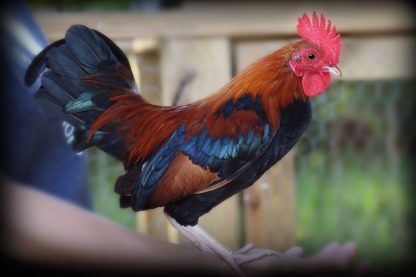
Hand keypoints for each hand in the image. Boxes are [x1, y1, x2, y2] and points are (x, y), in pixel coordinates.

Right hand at [241, 241, 369, 275]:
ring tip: (333, 247)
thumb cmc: (256, 272)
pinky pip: (288, 270)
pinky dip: (297, 261)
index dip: (350, 268)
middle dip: (339, 260)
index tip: (359, 252)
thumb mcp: (289, 270)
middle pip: (324, 275)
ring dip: (322, 259)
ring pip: (308, 272)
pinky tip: (298, 251)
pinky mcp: (271, 274)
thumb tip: (346, 263)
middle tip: (350, 245)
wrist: (225, 270)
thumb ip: (318, 267)